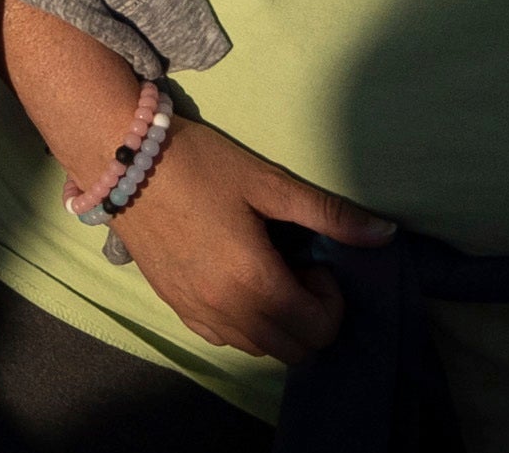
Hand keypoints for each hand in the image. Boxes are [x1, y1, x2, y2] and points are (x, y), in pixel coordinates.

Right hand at [110, 108, 390, 362]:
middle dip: (309, 317)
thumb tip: (386, 234)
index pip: (318, 328)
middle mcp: (227, 311)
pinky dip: (243, 324)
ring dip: (277, 323)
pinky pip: (223, 339)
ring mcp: (197, 313)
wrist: (121, 158)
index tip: (313, 260)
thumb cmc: (198, 165)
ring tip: (264, 273)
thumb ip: (328, 214)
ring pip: (258, 349)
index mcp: (255, 283)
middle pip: (293, 350)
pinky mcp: (174, 306)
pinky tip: (233, 281)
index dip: (331, 298)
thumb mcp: (267, 182)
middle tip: (295, 269)